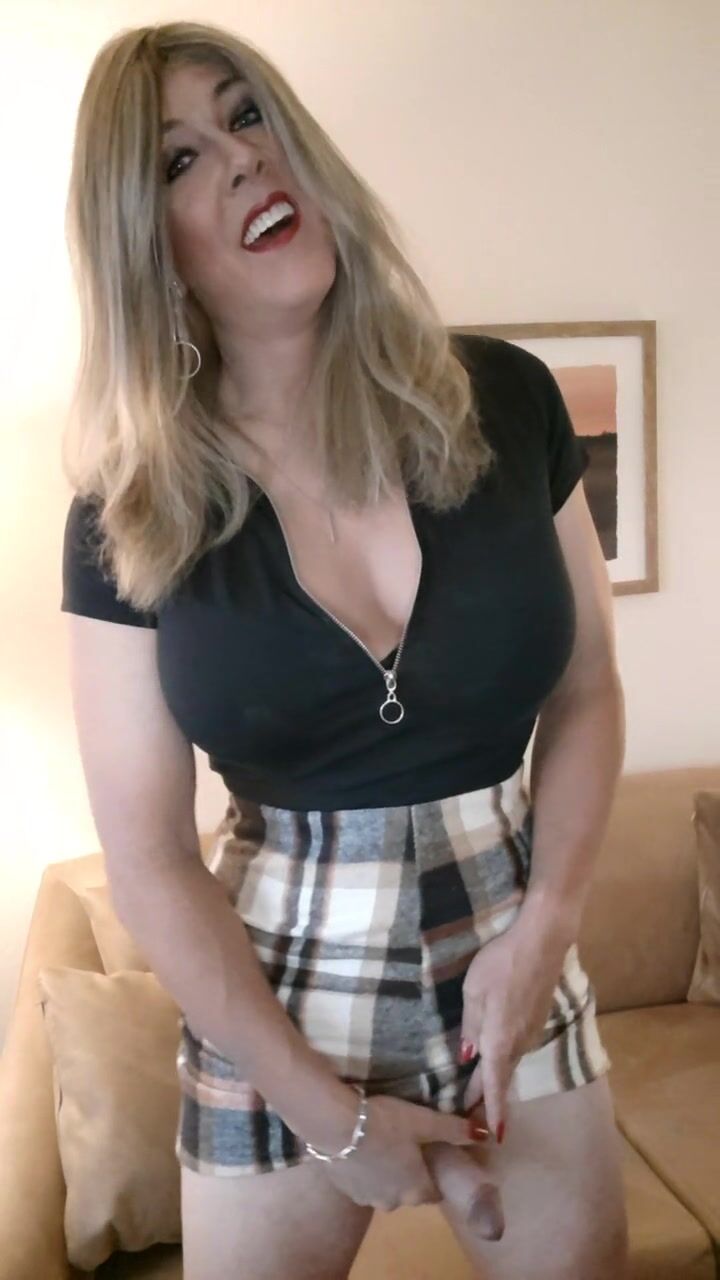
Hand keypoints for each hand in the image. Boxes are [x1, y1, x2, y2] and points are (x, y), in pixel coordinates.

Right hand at [322, 1094, 489, 1215]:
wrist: (335, 1125)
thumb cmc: (386, 1124)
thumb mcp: (424, 1121)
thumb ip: (455, 1129)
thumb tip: (486, 1133)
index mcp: (417, 1190)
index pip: (435, 1192)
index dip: (436, 1174)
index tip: (433, 1156)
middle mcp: (394, 1202)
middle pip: (409, 1191)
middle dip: (411, 1173)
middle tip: (407, 1144)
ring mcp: (367, 1199)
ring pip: (385, 1188)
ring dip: (387, 1172)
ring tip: (383, 1143)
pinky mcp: (345, 1189)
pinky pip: (363, 1182)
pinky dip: (366, 1169)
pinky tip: (361, 1147)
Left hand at [460, 916, 568, 1141]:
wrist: (542, 941)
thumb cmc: (501, 963)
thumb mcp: (473, 991)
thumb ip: (471, 1026)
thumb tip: (468, 1055)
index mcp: (500, 1040)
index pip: (494, 1085)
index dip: (491, 1111)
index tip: (493, 1136)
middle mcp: (519, 1042)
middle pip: (502, 1077)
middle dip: (487, 1098)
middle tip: (471, 1117)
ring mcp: (532, 1030)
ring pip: (511, 1061)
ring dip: (496, 1076)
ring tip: (479, 1089)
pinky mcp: (538, 1017)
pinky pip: (519, 1045)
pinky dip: (506, 1057)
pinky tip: (496, 1053)